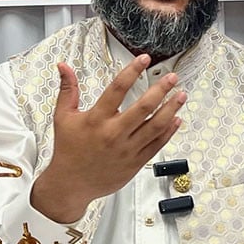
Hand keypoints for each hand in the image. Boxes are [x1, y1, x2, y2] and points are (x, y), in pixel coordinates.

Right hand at [31, 55, 185, 222]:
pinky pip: (157, 144)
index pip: (117, 89)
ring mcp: (127, 149)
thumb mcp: (63, 117)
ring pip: (155, 126)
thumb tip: (64, 67)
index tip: (144, 59)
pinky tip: (176, 119)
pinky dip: (169, 131)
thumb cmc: (68, 150)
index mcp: (96, 119)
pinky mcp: (135, 162)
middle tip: (172, 78)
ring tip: (180, 95)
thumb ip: (68, 90)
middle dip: (161, 89)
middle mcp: (114, 133)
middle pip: (143, 107)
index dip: (132, 71)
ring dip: (171, 109)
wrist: (71, 184)